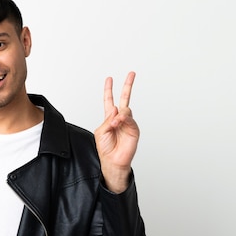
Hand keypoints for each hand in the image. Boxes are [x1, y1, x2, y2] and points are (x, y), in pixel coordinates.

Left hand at [94, 71, 139, 192]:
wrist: (112, 161)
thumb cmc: (105, 148)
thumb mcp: (101, 131)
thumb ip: (107, 119)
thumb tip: (116, 109)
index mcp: (109, 117)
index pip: (109, 100)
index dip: (109, 90)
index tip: (109, 79)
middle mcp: (119, 118)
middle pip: (124, 98)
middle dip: (127, 86)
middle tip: (131, 74)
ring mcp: (127, 123)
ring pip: (125, 110)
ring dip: (118, 115)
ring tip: (114, 124)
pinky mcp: (133, 128)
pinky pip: (128, 119)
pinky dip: (122, 119)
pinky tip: (118, 123)